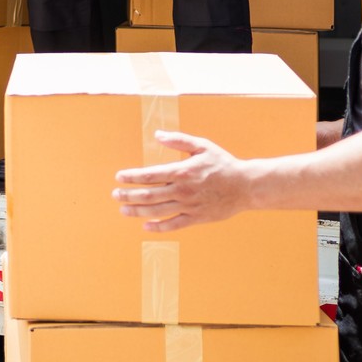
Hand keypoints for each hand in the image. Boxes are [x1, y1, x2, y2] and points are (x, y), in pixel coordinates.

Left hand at [112, 132, 252, 230]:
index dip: (132, 177)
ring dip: (138, 211)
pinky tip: (146, 226)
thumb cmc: (222, 163)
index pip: (150, 175)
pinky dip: (159, 227)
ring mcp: (190, 205)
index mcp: (182, 171)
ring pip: (158, 211)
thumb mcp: (202, 145)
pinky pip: (174, 224)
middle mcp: (183, 190)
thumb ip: (178, 140)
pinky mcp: (197, 218)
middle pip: (150, 195)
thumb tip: (157, 134)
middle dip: (129, 195)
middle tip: (115, 195)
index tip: (119, 177)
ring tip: (124, 210)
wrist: (246, 186)